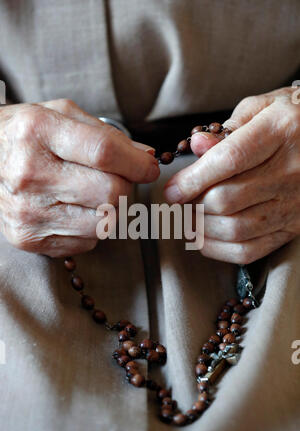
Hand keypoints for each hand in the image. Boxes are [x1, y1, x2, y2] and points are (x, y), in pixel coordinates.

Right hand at [0, 99, 158, 256]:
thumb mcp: (61, 115)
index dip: (137, 164)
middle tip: (118, 179)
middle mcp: (29, 174)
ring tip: (91, 194)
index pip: (104, 153)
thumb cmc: (27, 135)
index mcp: (38, 133)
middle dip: (126, 187)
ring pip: (104, 223)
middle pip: (110, 193)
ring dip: (110, 210)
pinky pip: (86, 241)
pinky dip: (91, 227)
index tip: (149, 168)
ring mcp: (27, 212)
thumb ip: (106, 134)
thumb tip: (146, 158)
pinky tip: (73, 209)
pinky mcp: (29, 238)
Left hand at [164, 87, 299, 263]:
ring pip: (235, 228)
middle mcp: (290, 171)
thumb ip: (227, 128)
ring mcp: (293, 204)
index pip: (228, 160)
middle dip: (192, 205)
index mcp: (280, 132)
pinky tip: (204, 238)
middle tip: (178, 203)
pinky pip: (250, 250)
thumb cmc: (293, 121)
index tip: (171, 189)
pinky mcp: (293, 227)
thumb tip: (196, 146)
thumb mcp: (263, 108)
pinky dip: (219, 249)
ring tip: (188, 218)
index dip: (192, 179)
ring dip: (201, 228)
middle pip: (226, 199)